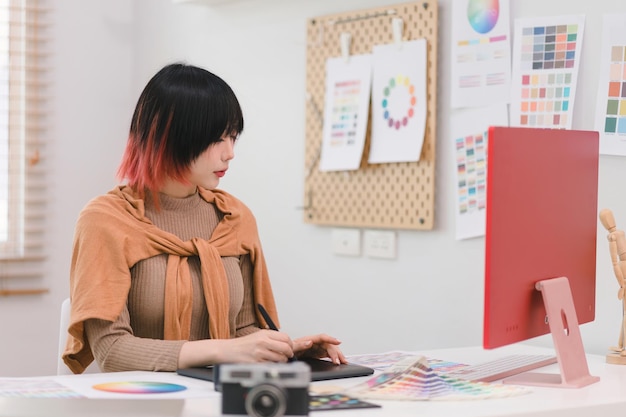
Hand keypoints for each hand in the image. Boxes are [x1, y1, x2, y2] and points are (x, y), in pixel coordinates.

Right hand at [179, 329, 294, 367]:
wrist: (227, 350)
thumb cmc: (243, 345)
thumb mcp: (258, 336)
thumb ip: (272, 339)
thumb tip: (288, 344)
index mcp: (264, 334)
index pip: (286, 337)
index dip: (290, 344)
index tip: (289, 348)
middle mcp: (263, 342)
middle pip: (286, 348)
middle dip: (289, 354)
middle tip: (286, 356)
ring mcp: (259, 353)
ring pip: (281, 359)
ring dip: (281, 362)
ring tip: (275, 360)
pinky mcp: (256, 363)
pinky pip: (272, 366)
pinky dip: (273, 367)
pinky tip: (267, 364)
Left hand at [292, 333, 346, 364]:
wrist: (286, 354)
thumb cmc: (289, 349)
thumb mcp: (293, 347)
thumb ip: (301, 344)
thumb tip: (310, 342)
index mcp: (310, 339)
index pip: (323, 337)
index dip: (331, 339)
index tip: (338, 342)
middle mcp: (316, 342)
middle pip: (329, 345)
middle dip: (336, 352)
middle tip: (339, 361)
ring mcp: (318, 347)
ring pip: (331, 349)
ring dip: (338, 355)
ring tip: (343, 362)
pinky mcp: (319, 353)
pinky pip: (329, 354)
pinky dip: (334, 357)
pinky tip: (338, 361)